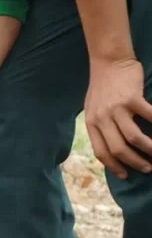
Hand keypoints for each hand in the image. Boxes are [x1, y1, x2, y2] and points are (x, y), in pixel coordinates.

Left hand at [85, 57, 151, 179]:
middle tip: (148, 169)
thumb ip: (101, 126)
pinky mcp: (132, 98)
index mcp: (92, 123)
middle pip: (118, 149)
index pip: (101, 152)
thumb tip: (111, 146)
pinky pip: (150, 117)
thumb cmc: (103, 86)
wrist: (109, 61)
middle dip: (135, 163)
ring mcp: (116, 108)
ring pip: (134, 138)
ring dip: (149, 150)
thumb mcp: (93, 108)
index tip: (125, 176)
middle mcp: (102, 118)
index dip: (114, 166)